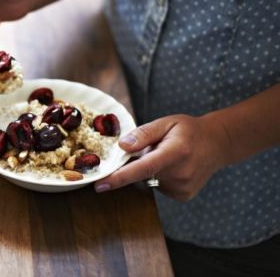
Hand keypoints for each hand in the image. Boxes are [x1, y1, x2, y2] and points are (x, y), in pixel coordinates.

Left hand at [94, 114, 230, 201]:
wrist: (217, 144)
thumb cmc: (188, 130)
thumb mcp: (166, 122)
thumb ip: (143, 134)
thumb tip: (122, 146)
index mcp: (175, 153)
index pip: (143, 168)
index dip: (119, 177)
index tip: (100, 185)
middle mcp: (180, 174)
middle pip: (142, 174)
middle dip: (135, 163)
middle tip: (150, 149)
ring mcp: (183, 188)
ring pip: (148, 181)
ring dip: (149, 170)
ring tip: (166, 156)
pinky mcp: (182, 196)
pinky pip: (158, 187)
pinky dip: (158, 177)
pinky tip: (172, 167)